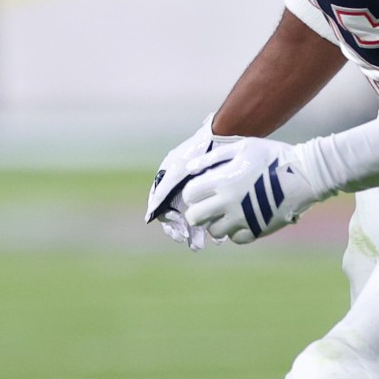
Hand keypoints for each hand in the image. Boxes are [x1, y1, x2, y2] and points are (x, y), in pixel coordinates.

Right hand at [146, 118, 229, 250]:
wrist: (227, 134)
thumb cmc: (200, 150)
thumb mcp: (179, 171)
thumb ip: (164, 190)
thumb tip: (150, 214)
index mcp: (168, 179)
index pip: (162, 208)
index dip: (169, 223)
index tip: (180, 232)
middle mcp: (180, 185)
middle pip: (175, 216)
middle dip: (183, 230)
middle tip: (192, 243)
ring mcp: (197, 188)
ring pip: (192, 216)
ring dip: (197, 231)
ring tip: (206, 243)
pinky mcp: (212, 191)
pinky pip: (208, 212)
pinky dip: (212, 223)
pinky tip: (221, 234)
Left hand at [182, 136, 326, 245]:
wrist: (305, 174)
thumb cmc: (272, 156)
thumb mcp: (243, 147)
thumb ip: (213, 157)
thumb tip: (190, 168)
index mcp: (222, 181)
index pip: (190, 195)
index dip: (192, 192)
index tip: (199, 189)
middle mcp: (228, 203)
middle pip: (195, 218)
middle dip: (197, 211)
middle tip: (207, 205)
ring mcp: (242, 219)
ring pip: (214, 231)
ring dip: (216, 222)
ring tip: (226, 211)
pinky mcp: (257, 230)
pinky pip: (236, 238)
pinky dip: (235, 231)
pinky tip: (242, 219)